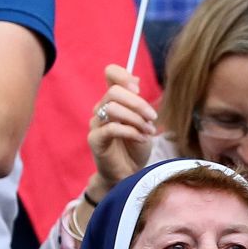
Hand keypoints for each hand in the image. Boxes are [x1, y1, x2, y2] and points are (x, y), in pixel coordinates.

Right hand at [88, 63, 157, 185]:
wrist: (129, 175)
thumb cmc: (136, 148)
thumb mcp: (143, 121)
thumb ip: (137, 102)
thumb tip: (135, 79)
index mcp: (113, 100)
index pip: (110, 73)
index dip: (123, 75)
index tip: (138, 89)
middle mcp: (101, 109)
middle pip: (114, 91)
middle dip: (138, 103)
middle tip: (153, 117)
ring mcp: (96, 124)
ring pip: (112, 109)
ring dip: (136, 119)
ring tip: (148, 132)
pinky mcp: (95, 140)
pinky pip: (111, 128)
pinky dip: (131, 132)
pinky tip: (141, 139)